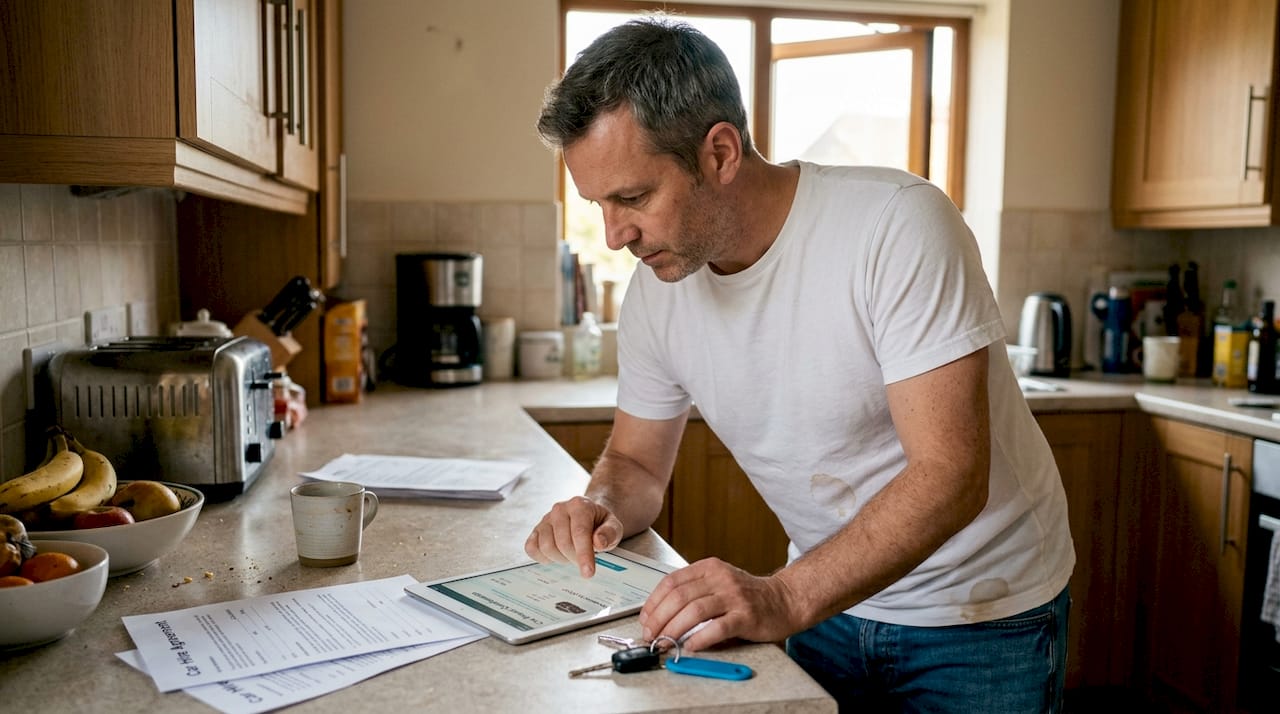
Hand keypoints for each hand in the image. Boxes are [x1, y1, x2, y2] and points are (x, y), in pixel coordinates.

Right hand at [525, 496, 624, 576]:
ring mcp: (545, 519)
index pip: (580, 533)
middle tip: (584, 561)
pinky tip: (557, 556)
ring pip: (546, 547)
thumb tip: (599, 542)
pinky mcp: (535, 530)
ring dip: (561, 559)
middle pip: (563, 543)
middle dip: (575, 558)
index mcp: (579, 505)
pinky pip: (531, 549)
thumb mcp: (613, 526)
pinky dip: (543, 558)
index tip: (588, 573)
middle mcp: (559, 509)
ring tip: (572, 555)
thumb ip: (610, 533)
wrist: (588, 517)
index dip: (583, 554)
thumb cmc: (600, 524)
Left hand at [638, 557, 800, 651]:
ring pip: (694, 611)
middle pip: (679, 597)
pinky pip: (717, 628)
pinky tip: (690, 646)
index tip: (645, 619)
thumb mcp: (718, 583)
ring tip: (664, 643)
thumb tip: (661, 615)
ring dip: (674, 630)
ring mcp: (734, 596)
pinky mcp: (746, 616)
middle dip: (659, 619)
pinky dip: (700, 638)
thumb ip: (694, 592)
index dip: (654, 602)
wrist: (784, 600)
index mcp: (709, 568)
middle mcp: (721, 578)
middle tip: (650, 635)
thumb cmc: (747, 595)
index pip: (672, 582)